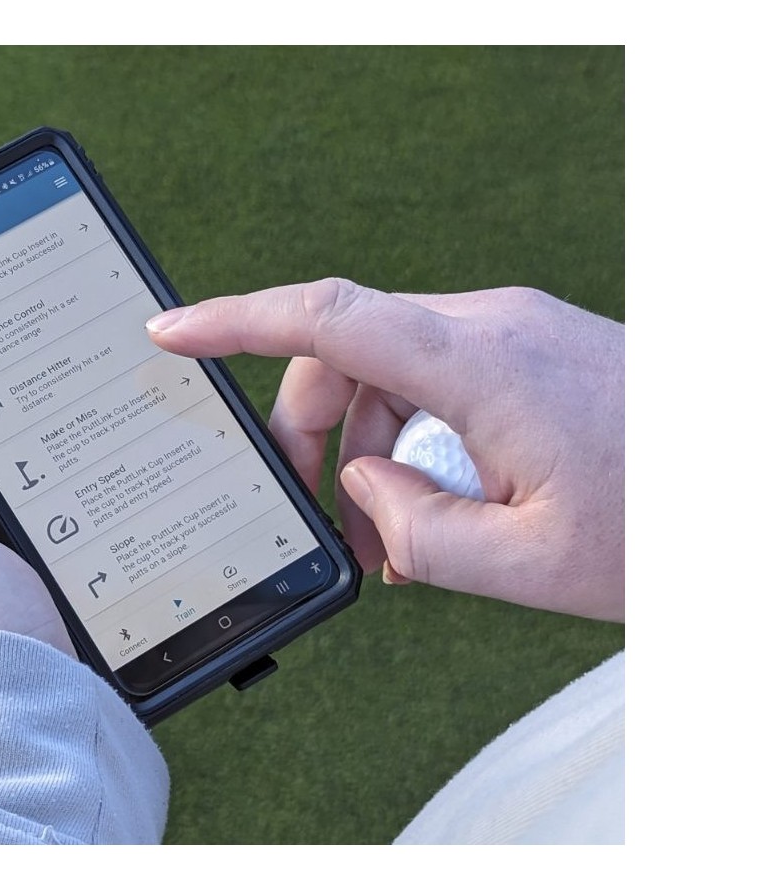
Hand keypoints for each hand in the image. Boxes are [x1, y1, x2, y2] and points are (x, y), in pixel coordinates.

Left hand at [0, 399, 75, 681]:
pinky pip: (55, 612)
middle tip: (68, 463)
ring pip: (24, 573)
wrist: (18, 747)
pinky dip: (76, 592)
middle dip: (16, 503)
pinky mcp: (35, 669)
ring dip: (55, 548)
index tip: (11, 419)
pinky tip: (103, 579)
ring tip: (99, 515)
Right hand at [147, 279, 623, 621]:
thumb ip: (416, 533)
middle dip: (309, 430)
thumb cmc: (667, 529)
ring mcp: (517, 329)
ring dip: (369, 441)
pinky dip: (416, 431)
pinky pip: (440, 373)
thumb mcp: (530, 567)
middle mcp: (492, 325)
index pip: (328, 317)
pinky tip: (437, 501)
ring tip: (394, 534)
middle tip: (320, 516)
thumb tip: (362, 488)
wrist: (750, 489)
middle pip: (349, 350)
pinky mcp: (534, 346)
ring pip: (392, 364)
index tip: (167, 334)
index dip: (234, 321)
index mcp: (481, 365)